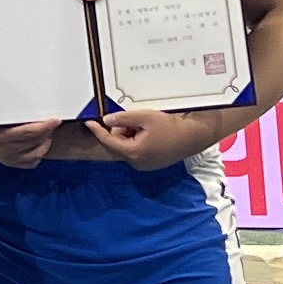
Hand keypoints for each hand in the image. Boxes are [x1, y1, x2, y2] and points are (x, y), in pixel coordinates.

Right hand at [0, 119, 66, 169]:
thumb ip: (13, 113)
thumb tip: (31, 105)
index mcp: (3, 136)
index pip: (30, 131)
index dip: (45, 126)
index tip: (55, 120)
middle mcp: (8, 149)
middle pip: (36, 141)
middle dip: (47, 131)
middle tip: (51, 123)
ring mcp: (11, 158)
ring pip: (37, 153)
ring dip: (45, 143)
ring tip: (46, 134)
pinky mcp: (12, 164)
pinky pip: (32, 163)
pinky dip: (38, 155)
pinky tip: (39, 146)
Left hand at [88, 106, 218, 173]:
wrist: (193, 137)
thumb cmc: (170, 127)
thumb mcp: (144, 117)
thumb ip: (123, 118)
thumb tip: (106, 120)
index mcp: (133, 153)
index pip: (109, 141)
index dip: (98, 130)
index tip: (89, 122)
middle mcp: (136, 163)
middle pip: (118, 143)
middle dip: (122, 129)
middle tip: (137, 119)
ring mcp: (144, 165)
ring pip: (127, 146)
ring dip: (132, 134)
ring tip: (148, 125)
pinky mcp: (151, 164)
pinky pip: (137, 150)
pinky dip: (139, 139)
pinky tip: (152, 132)